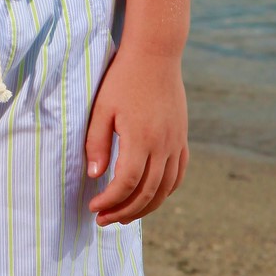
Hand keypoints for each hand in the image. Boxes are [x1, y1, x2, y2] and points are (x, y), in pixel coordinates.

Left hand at [84, 44, 188, 225]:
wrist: (156, 55)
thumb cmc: (123, 79)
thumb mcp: (101, 108)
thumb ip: (97, 143)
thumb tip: (95, 176)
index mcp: (141, 138)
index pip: (127, 183)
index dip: (110, 201)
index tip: (93, 208)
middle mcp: (163, 145)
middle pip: (147, 193)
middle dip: (124, 211)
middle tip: (102, 220)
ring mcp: (176, 143)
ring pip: (165, 189)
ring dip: (145, 208)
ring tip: (123, 216)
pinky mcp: (182, 138)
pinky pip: (178, 174)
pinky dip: (165, 192)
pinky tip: (150, 197)